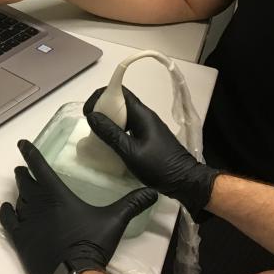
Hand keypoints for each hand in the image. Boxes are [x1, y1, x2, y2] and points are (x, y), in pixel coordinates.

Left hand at [0, 140, 157, 273]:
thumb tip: (152, 192)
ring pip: (18, 199)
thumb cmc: (91, 245)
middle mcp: (38, 204)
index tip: (22, 143)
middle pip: (25, 182)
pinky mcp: (19, 239)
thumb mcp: (114, 221)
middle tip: (23, 169)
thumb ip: (131, 204)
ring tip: (21, 187)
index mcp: (57, 195)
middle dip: (24, 173)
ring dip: (19, 191)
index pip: (39, 166)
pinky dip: (6, 211)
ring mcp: (26, 221)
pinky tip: (7, 208)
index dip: (30, 153)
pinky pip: (8, 220)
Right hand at [83, 87, 218, 215]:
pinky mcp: (148, 138)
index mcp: (142, 114)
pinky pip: (128, 129)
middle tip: (90, 128)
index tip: (88, 113)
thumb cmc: (159, 166)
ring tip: (96, 137)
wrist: (185, 181)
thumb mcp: (130, 151)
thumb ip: (110, 134)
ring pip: (123, 117)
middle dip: (102, 111)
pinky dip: (116, 132)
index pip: (119, 92)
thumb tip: (91, 116)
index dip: (101, 96)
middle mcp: (145, 116)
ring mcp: (147, 127)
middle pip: (120, 104)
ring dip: (108, 123)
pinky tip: (109, 146)